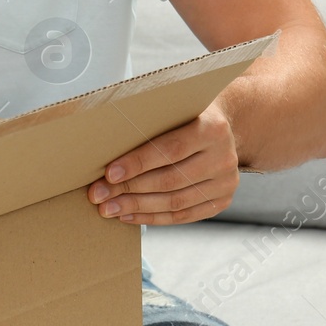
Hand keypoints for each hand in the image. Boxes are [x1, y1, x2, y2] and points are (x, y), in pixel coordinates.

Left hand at [88, 100, 239, 223]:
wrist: (221, 129)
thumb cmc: (185, 115)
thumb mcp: (174, 108)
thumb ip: (150, 122)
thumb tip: (105, 144)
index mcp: (213, 128)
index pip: (170, 150)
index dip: (138, 163)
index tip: (109, 174)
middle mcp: (224, 157)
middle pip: (171, 180)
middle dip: (130, 189)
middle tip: (99, 195)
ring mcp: (226, 182)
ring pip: (176, 202)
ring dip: (137, 207)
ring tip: (109, 208)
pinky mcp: (222, 201)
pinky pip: (183, 216)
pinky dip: (153, 218)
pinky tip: (128, 215)